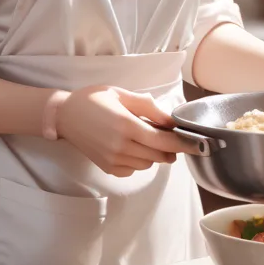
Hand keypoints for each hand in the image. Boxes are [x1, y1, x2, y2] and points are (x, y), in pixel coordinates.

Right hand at [55, 85, 191, 177]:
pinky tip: (129, 146)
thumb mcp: (120, 94)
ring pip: (149, 164)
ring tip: (142, 137)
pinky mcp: (109, 168)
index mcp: (125, 124)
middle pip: (160, 156)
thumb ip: (147, 106)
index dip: (184, 144)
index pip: (164, 141)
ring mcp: (114, 159)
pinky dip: (139, 160)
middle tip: (165, 134)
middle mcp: (121, 145)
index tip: (198, 144)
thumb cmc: (93, 100)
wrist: (65, 116)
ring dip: (153, 154)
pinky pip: (135, 169)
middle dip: (169, 148)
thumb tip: (171, 120)